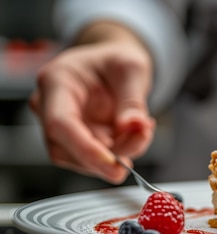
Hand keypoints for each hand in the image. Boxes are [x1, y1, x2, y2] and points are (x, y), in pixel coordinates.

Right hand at [29, 22, 154, 183]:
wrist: (113, 66)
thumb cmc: (116, 61)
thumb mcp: (132, 69)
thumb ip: (132, 99)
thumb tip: (133, 126)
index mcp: (56, 81)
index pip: (60, 124)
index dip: (85, 149)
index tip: (114, 164)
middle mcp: (49, 107)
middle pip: (66, 149)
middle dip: (107, 156)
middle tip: (142, 139)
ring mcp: (59, 127)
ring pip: (81, 159)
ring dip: (117, 154)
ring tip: (143, 131)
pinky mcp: (74, 141)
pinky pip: (95, 158)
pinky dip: (120, 151)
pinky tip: (136, 134)